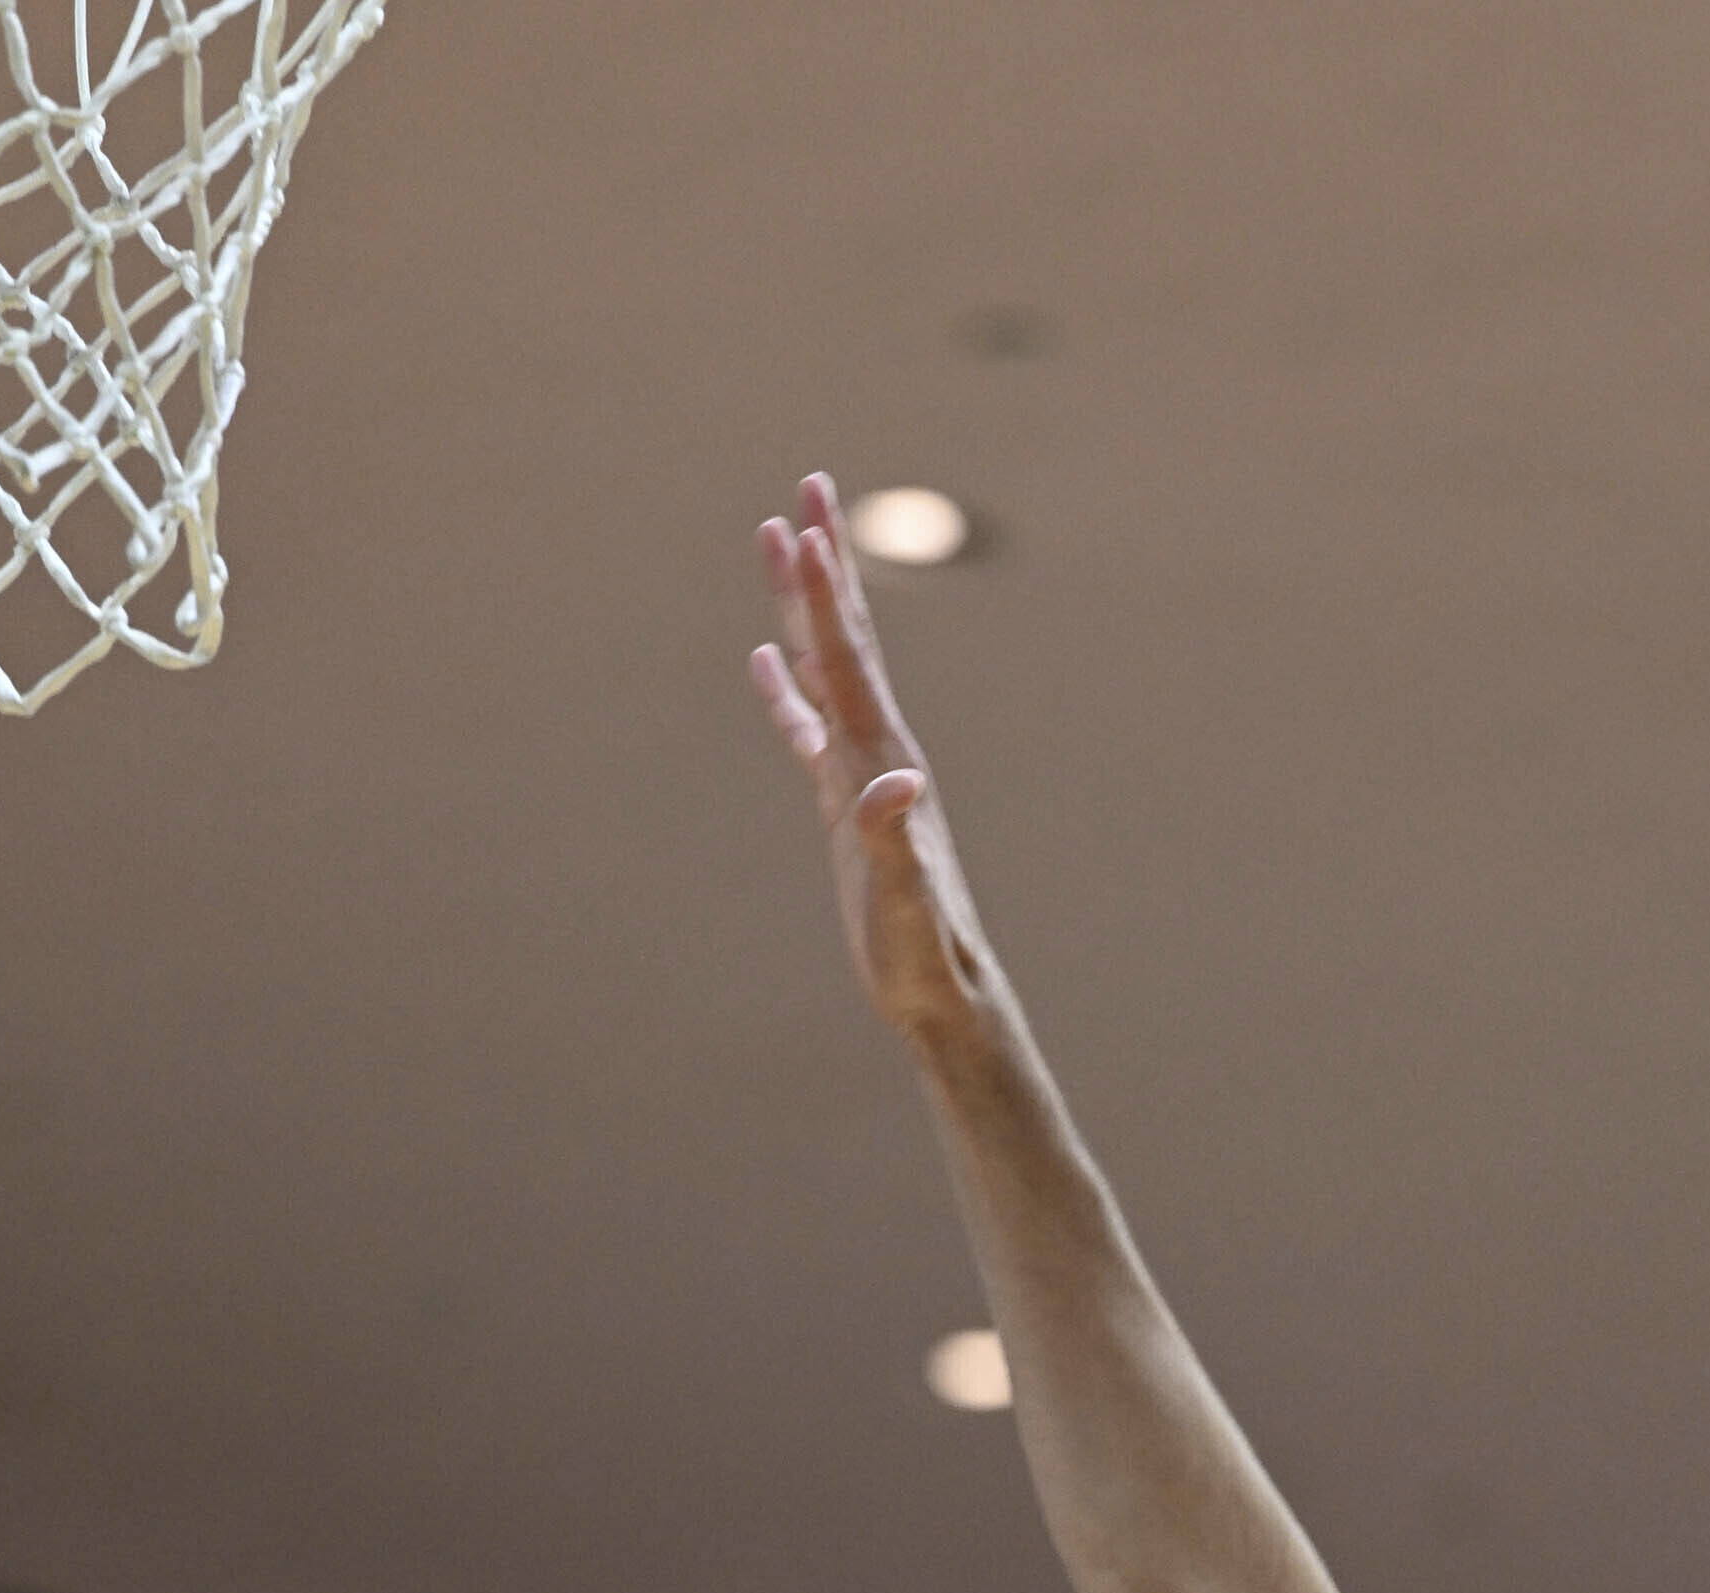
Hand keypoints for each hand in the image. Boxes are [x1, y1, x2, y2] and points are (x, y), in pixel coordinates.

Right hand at [751, 472, 1000, 1044]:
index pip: (848, 660)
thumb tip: (897, 783)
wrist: (943, 990)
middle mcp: (878, 750)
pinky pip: (808, 728)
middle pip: (845, 637)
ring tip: (780, 541)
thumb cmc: (924, 952)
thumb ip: (897, 840)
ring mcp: (861, 771)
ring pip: (826, 668)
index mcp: (885, 759)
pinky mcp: (846, 804)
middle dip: (824, 562)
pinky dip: (787, 689)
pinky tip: (767, 660)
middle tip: (808, 485)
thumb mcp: (905, 899)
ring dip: (803, 606)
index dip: (824, 594)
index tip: (803, 524)